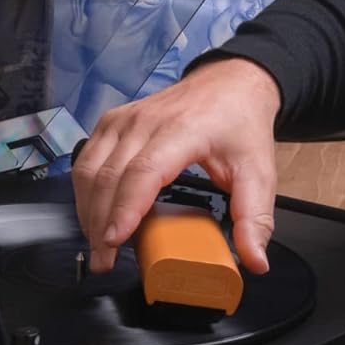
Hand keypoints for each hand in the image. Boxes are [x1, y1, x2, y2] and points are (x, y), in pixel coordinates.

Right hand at [71, 58, 282, 275]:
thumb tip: (255, 262)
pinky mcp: (113, 121)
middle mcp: (146, 121)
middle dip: (101, 223)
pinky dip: (86, 191)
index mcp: (183, 130)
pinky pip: (87, 158)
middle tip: (105, 261)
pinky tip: (95, 215)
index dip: (125, 209)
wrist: (231, 83)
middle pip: (110, 176)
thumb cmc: (241, 125)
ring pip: (90, 169)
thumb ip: (255, 218)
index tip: (115, 241)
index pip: (143, 172)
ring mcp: (125, 119)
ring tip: (99, 245)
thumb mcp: (259, 172)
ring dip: (88, 210)